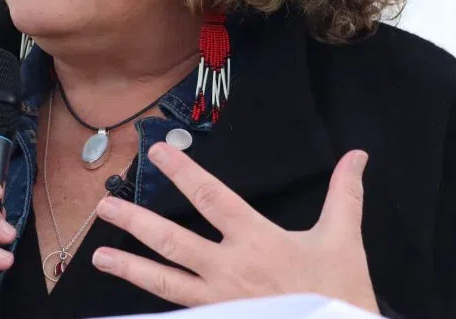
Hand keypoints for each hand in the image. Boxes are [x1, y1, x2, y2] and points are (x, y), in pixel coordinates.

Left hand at [91, 143, 378, 313]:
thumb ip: (343, 194)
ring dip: (130, 267)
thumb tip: (356, 156)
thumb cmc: (339, 293)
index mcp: (257, 241)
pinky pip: (181, 311)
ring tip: (99, 257)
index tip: (158, 153)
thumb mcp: (344, 240)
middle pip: (172, 241)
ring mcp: (220, 301)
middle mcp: (230, 270)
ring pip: (165, 282)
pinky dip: (156, 306)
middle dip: (134, 222)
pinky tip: (133, 302)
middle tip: (104, 206)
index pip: (211, 198)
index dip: (183, 172)